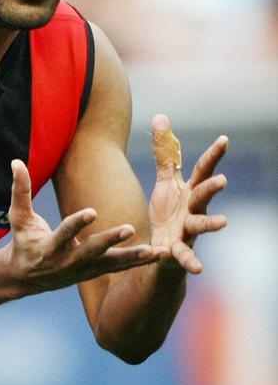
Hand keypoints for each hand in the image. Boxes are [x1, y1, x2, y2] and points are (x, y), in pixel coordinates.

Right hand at [6, 159, 167, 291]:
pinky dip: (138, 263)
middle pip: (91, 251)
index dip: (77, 224)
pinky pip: (119, 268)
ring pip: (111, 264)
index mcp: (49, 248)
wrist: (24, 278)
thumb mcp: (18, 218)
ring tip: (155, 250)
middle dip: (110, 241)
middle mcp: (67, 262)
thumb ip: (20, 190)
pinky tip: (159, 255)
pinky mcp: (94, 273)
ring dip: (134, 258)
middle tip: (129, 229)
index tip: (92, 211)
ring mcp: (82, 270)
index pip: (63, 234)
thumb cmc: (23, 241)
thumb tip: (16, 161)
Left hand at [149, 114, 227, 273]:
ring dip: (211, 223)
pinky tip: (197, 267)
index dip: (213, 155)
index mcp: (190, 191)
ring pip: (200, 225)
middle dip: (212, 187)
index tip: (225, 139)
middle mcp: (193, 210)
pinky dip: (189, 260)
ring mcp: (188, 231)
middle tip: (222, 179)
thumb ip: (164, 155)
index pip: (202, 169)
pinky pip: (185, 255)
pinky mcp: (179, 250)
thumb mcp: (165, 182)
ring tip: (224, 221)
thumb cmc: (167, 214)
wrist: (161, 252)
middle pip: (203, 195)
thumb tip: (160, 117)